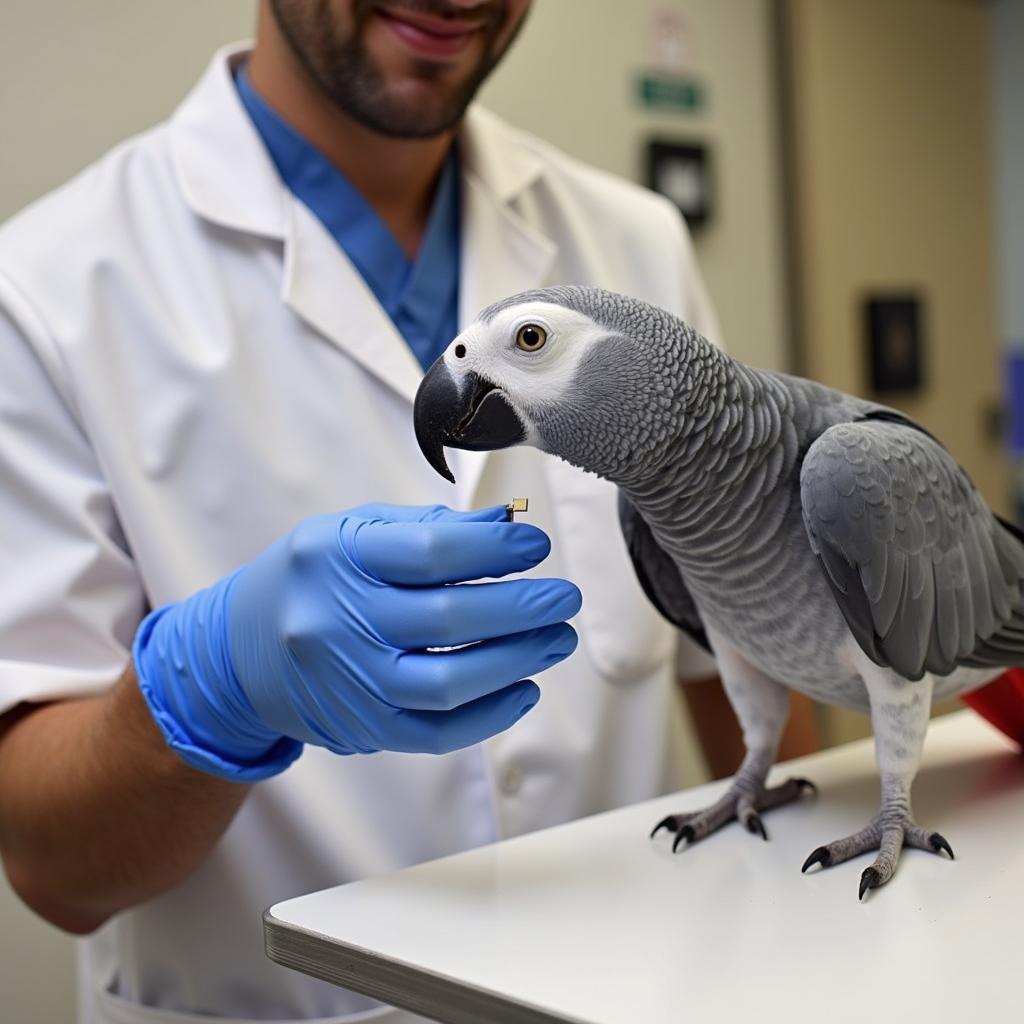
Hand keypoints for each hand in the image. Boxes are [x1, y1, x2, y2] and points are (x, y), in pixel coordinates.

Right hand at [133, 504, 580, 779]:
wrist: (240, 653)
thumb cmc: (311, 579)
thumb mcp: (352, 531)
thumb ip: (427, 529)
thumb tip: (506, 526)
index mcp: (338, 557)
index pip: (431, 552)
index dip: (495, 550)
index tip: (535, 547)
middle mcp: (340, 621)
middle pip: (449, 618)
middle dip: (523, 608)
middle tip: (564, 598)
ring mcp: (352, 682)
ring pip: (449, 681)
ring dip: (518, 660)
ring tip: (557, 639)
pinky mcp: (366, 728)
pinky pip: (437, 733)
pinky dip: (491, 715)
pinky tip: (525, 688)